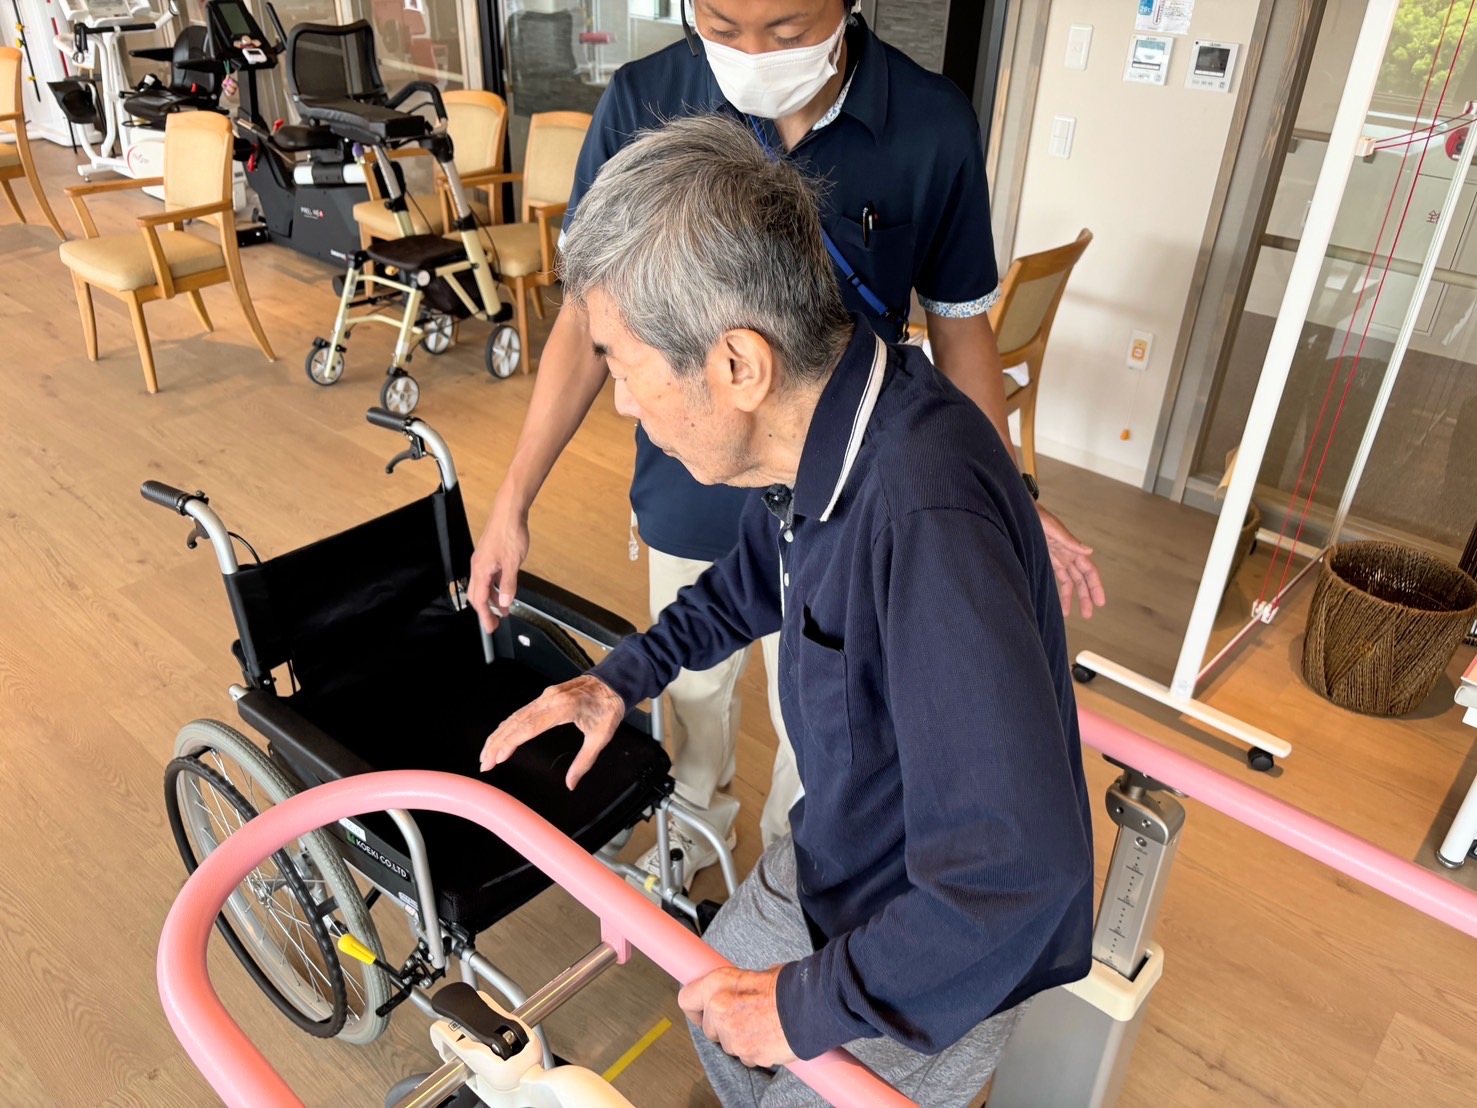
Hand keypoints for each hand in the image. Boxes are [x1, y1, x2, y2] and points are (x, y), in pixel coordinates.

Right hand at [469, 482, 530, 633]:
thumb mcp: (513, 563)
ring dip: (491, 599)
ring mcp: (483, 561)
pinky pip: (488, 577)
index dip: (485, 617)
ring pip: (483, 586)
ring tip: (503, 608)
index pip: (479, 601)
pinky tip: (504, 590)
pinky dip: (494, 587)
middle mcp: (478, 566)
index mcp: (481, 570)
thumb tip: (504, 602)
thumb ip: (508, 585)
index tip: (490, 629)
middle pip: (477, 595)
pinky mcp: (489, 556)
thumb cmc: (509, 533)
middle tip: (495, 623)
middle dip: (485, 611)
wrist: (509, 512)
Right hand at [478, 674, 624, 788]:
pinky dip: (508, 725)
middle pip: (515, 723)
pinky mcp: (545, 696)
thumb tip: (571, 783)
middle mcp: (549, 700)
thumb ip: (584, 762)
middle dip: (497, 743)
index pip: (528, 728)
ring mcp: (546, 696)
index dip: (510, 743)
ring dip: (499, 734)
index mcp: (563, 709)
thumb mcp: (601, 737)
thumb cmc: (608, 707)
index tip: (497, 757)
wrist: (613, 683)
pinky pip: (521, 712)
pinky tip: (501, 735)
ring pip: (515, 716)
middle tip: (484, 762)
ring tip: (487, 753)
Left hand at [679, 966, 796, 1068]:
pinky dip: (755, 1050)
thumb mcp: (753, 975)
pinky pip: (745, 1056)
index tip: (702, 1013)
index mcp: (717, 984)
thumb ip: (735, 988)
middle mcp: (719, 1009)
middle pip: (709, 1028)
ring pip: (728, 1044)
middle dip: (723, 1027)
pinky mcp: (746, 1053)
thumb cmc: (787, 986)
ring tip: (762, 1025)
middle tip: (744, 1017)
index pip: (686, 999)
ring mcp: (731, 1035)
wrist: (809, 1005)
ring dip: (741, 1039)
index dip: (694, 1009)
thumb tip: (733, 993)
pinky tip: (769, 1036)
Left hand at [1037, 503, 1105, 619]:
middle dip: (1086, 596)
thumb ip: (1069, 540)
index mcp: (1072, 548)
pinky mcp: (1047, 559)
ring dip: (1072, 596)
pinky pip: (1057, 577)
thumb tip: (1089, 550)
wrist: (1021, 512)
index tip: (1100, 602)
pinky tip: (1057, 602)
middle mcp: (1068, 555)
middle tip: (1089, 615)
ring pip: (1070, 581)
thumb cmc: (1037, 516)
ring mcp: (1058, 558)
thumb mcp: (1053, 528)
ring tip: (1069, 614)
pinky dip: (1059, 589)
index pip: (1089, 571)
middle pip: (1081, 579)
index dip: (1095, 586)